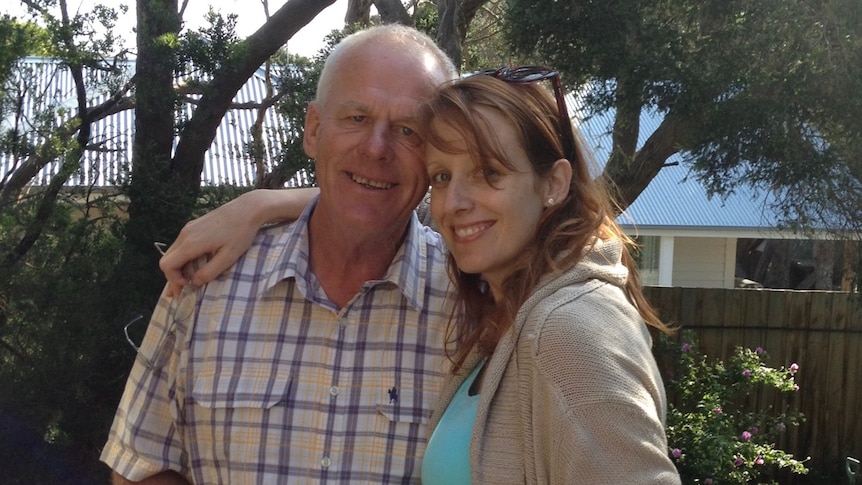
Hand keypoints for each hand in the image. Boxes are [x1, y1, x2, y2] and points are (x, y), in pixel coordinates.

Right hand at [158, 188, 318, 296]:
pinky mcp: (194, 225)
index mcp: (190, 243)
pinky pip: (182, 245)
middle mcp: (185, 234)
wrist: (248, 208)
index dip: (173, 280)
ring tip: (190, 280)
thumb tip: (194, 282)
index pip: (167, 266)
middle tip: (184, 290)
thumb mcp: (228, 257)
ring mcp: (188, 228)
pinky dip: (185, 258)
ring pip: (174, 252)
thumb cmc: (241, 233)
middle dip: (174, 276)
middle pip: (167, 260)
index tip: (187, 287)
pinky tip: (196, 265)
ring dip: (180, 267)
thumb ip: (209, 272)